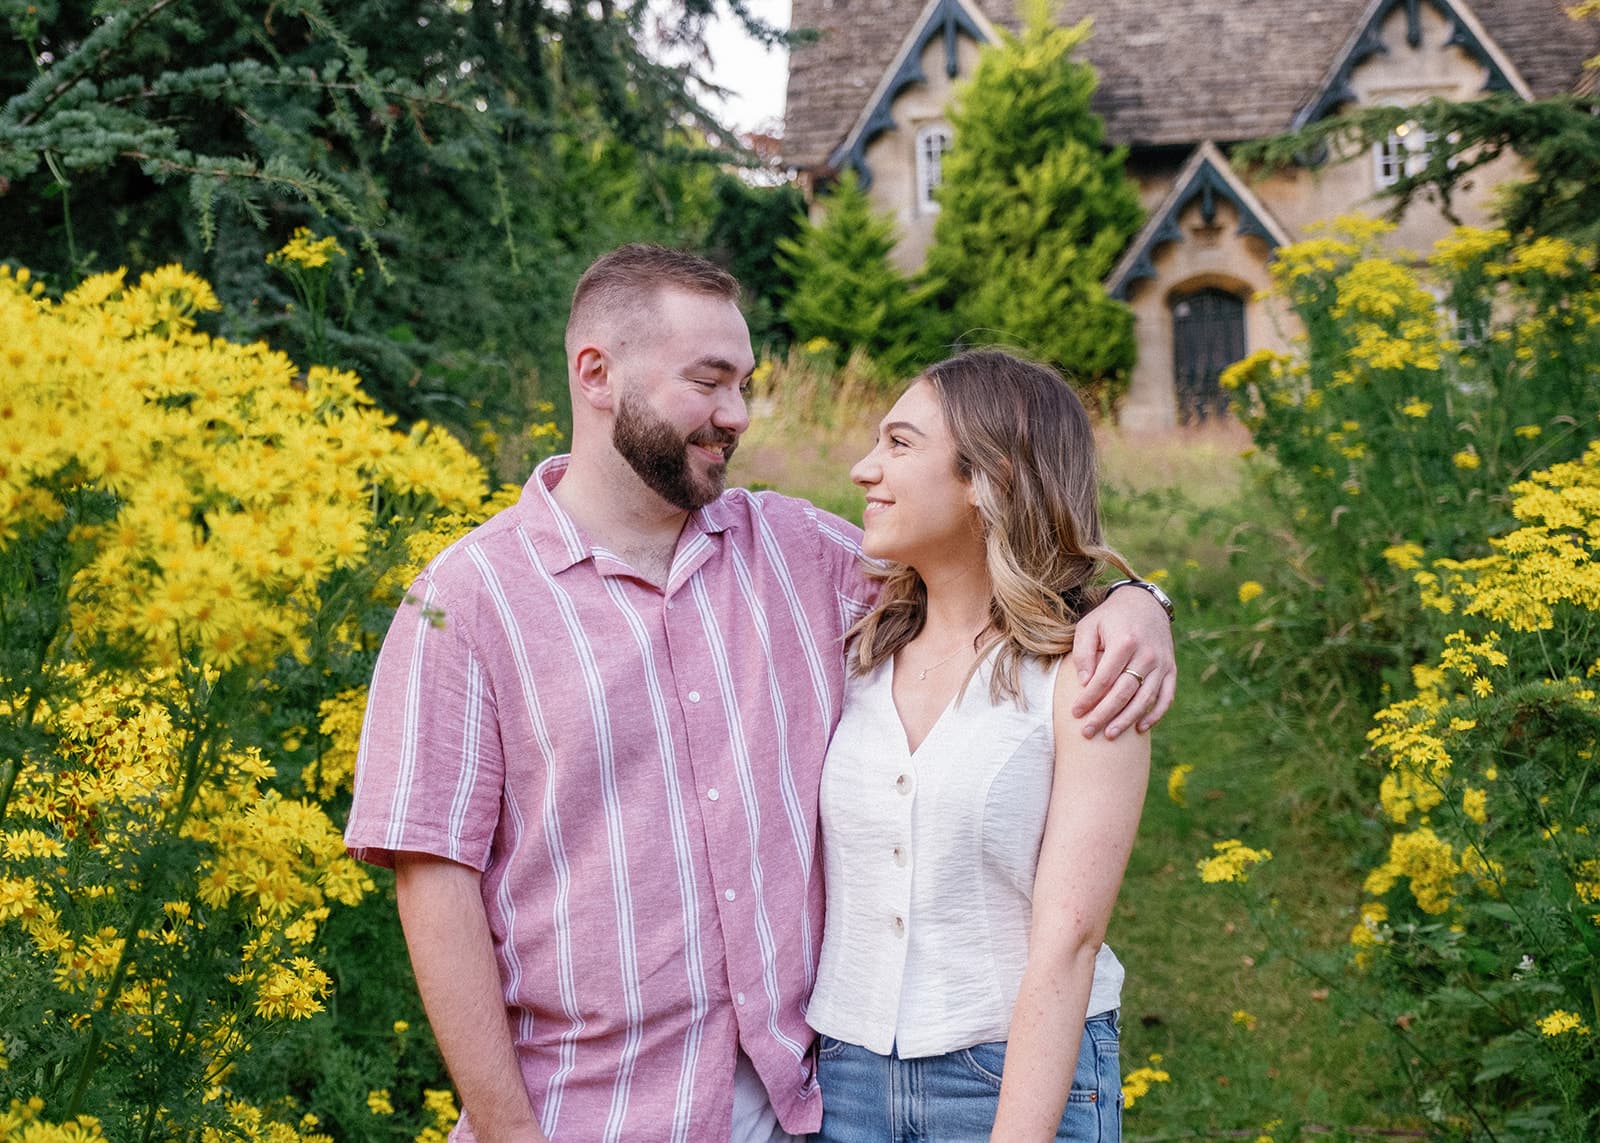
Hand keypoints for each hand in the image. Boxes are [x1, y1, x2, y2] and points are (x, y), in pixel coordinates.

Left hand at [1068, 586, 1175, 738]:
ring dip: (1127, 720)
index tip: (1075, 713)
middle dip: (1104, 715)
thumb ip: (1083, 653)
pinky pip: (1166, 697)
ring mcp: (1162, 663)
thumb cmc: (1110, 618)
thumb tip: (1083, 683)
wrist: (1144, 603)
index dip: (1089, 698)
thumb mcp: (1089, 626)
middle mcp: (1147, 654)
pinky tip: (1139, 728)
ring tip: (1109, 736)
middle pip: (1124, 692)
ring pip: (1145, 699)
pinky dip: (1154, 714)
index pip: (1104, 679)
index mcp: (1125, 642)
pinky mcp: (1171, 669)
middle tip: (1087, 732)